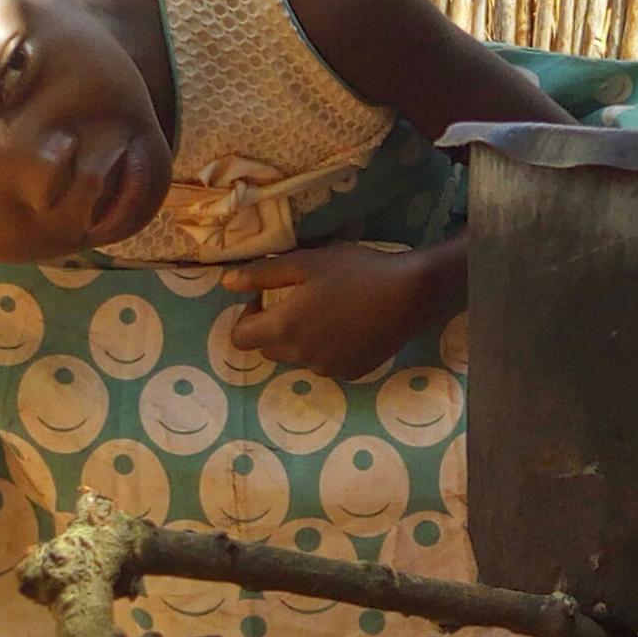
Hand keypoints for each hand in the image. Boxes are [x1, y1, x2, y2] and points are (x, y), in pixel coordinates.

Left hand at [224, 243, 451, 379]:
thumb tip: (227, 282)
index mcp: (284, 328)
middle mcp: (300, 357)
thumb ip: (262, 274)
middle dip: (272, 328)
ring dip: (300, 339)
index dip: (246, 316)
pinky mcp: (350, 373)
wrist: (410, 295)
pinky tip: (348, 325)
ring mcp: (327, 369)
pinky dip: (327, 348)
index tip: (267, 297)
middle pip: (268, 349)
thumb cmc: (356, 271)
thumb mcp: (306, 262)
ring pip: (297, 357)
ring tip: (327, 312)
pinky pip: (325, 363)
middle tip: (297, 301)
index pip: (240, 338)